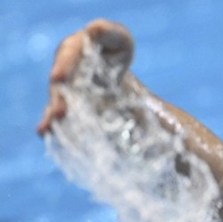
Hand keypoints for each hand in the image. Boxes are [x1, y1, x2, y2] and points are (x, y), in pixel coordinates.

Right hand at [37, 19, 133, 135]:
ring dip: (56, 112)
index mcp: (74, 49)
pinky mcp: (70, 102)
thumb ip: (107, 31)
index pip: (68, 56)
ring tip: (52, 124)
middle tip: (59, 111)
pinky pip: (61, 113)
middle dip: (59, 97)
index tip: (58, 78)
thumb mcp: (118, 38)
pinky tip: (44, 132)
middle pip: (61, 83)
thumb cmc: (116, 48)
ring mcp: (66, 87)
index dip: (63, 67)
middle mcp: (65, 68)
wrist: (114, 66)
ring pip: (59, 100)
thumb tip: (94, 29)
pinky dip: (53, 122)